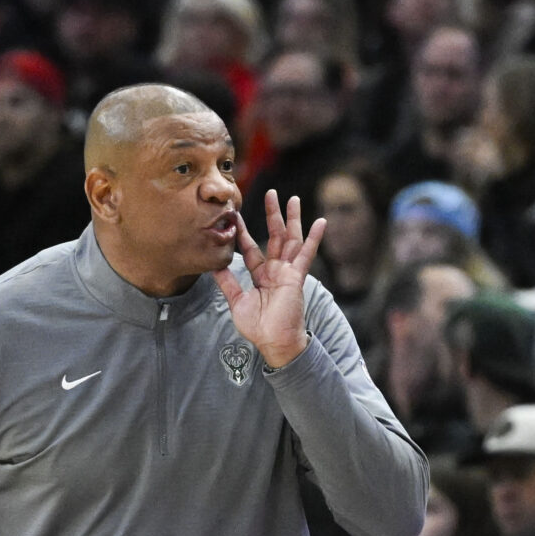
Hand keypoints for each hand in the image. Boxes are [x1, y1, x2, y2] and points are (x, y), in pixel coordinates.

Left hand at [215, 191, 323, 370]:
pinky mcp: (297, 277)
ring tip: (294, 199)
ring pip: (290, 239)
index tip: (237, 215)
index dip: (244, 232)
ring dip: (293, 219)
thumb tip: (213, 265)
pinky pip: (306, 254)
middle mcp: (275, 270)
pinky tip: (321, 222)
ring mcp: (287, 272)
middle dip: (273, 215)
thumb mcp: (236, 301)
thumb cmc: (258, 327)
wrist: (274, 342)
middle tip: (271, 193)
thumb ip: (228, 282)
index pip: (251, 248)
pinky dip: (314, 238)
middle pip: (274, 236)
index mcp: (260, 275)